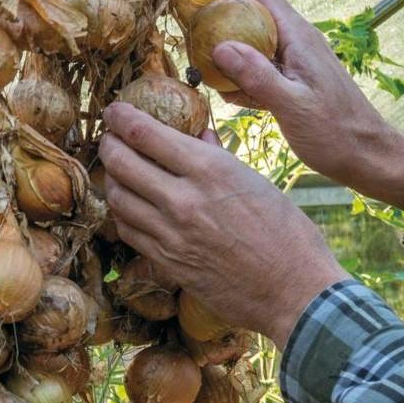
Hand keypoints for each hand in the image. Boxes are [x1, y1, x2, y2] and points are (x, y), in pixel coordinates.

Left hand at [99, 103, 346, 348]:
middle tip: (110, 138)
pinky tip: (130, 207)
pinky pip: (129, 231)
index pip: (146, 134)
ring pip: (119, 197)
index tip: (115, 111)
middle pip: (122, 162)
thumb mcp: (255, 182)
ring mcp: (171, 234)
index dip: (122, 118)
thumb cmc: (287, 233)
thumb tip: (198, 136)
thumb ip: (218, 157)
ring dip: (112, 179)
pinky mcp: (167, 263)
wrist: (294, 291)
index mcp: (210, 169)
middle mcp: (184, 199)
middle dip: (109, 144)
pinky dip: (123, 214)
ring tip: (117, 170)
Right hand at [212, 0, 403, 214]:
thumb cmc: (336, 133)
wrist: (367, 156)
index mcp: (298, 36)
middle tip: (197, 54)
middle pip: (250, 14)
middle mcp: (296, 41)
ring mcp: (295, 61)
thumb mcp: (292, 106)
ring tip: (214, 82)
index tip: (201, 19)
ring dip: (230, 58)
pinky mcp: (294, 81)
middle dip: (220, 29)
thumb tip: (220, 47)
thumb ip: (257, 76)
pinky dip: (244, 78)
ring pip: (253, 43)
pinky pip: (261, 68)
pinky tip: (237, 100)